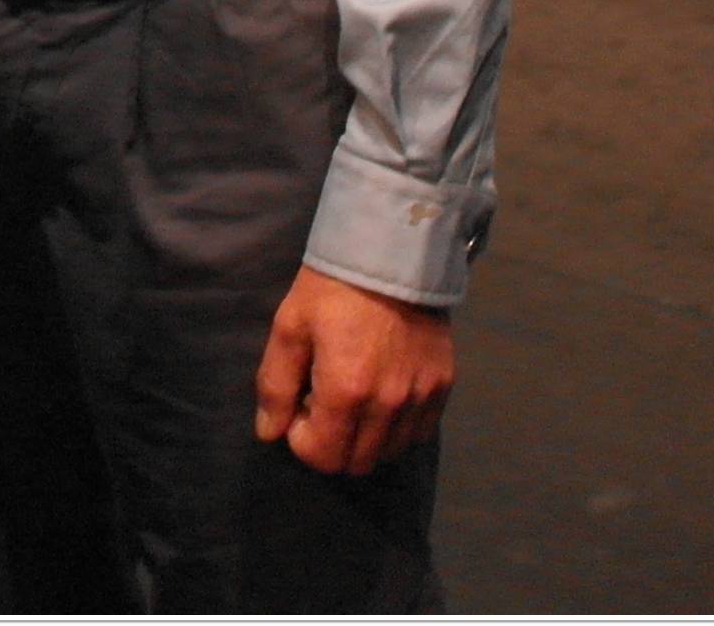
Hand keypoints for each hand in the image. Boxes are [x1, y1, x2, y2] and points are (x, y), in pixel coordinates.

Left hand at [254, 266, 452, 475]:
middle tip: (323, 404)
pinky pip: (420, 432)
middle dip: (332, 443)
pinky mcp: (444, 384)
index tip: (298, 407)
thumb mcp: (290, 328)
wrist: (391, 250)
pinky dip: (398, 427)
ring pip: (390, 452)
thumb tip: (269, 433)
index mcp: (347, 391)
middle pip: (357, 463)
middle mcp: (389, 404)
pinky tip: (383, 395)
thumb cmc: (331, 287)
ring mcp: (421, 397)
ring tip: (353, 398)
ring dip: (365, 438)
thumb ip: (275, 386)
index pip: (323, 457)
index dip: (301, 439)